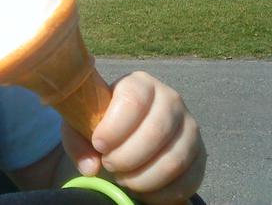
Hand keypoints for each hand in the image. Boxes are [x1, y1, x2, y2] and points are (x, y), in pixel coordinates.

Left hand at [62, 71, 205, 203]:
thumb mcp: (80, 125)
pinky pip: (187, 180)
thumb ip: (77, 141)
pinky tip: (141, 190)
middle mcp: (170, 99)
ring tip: (123, 178)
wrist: (127, 135)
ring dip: (142, 178)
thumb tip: (91, 167)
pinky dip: (160, 193)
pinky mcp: (200, 155)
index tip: (98, 144)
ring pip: (173, 159)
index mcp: (140, 83)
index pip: (133, 100)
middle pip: (155, 132)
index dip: (114, 127)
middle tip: (109, 165)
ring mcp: (190, 127)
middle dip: (127, 157)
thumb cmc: (102, 124)